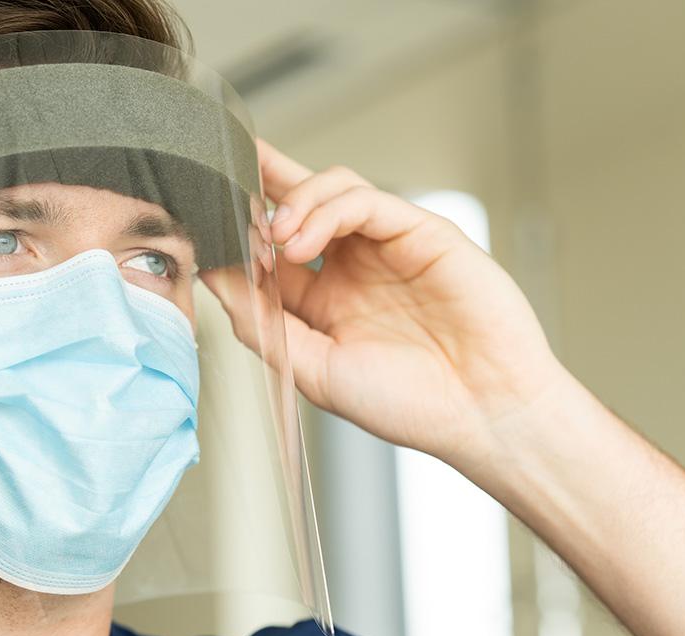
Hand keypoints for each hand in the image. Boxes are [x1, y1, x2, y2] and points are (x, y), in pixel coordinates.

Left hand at [207, 140, 567, 470]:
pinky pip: (367, 200)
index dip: (237, 233)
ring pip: (330, 189)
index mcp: (323, 301)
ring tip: (275, 240)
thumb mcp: (314, 371)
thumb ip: (264, 324)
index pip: (269, 251)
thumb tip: (216, 280)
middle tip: (222, 171)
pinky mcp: (422, 231)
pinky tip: (303, 240)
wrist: (482, 415)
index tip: (202, 226)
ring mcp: (387, 245)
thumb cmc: (408, 404)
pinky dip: (328, 209)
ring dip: (292, 205)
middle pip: (298, 201)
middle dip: (259, 180)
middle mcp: (352, 266)